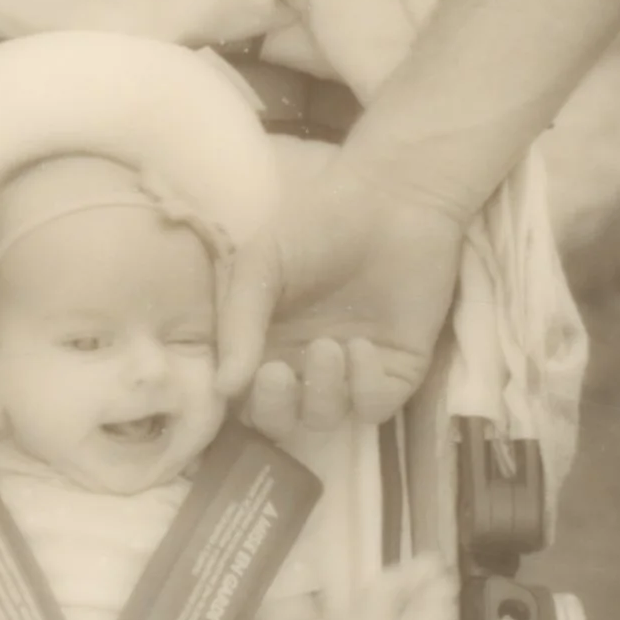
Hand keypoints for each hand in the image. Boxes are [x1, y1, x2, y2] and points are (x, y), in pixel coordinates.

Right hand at [216, 158, 468, 439]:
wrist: (393, 198)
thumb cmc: (318, 223)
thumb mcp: (261, 263)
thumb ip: (239, 323)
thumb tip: (222, 389)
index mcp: (264, 344)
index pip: (243, 397)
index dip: (239, 401)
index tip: (240, 379)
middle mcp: (304, 366)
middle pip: (280, 421)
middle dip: (276, 408)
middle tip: (279, 373)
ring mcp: (350, 373)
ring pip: (326, 419)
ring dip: (322, 393)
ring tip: (330, 346)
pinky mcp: (397, 371)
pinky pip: (373, 407)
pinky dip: (363, 388)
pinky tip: (361, 348)